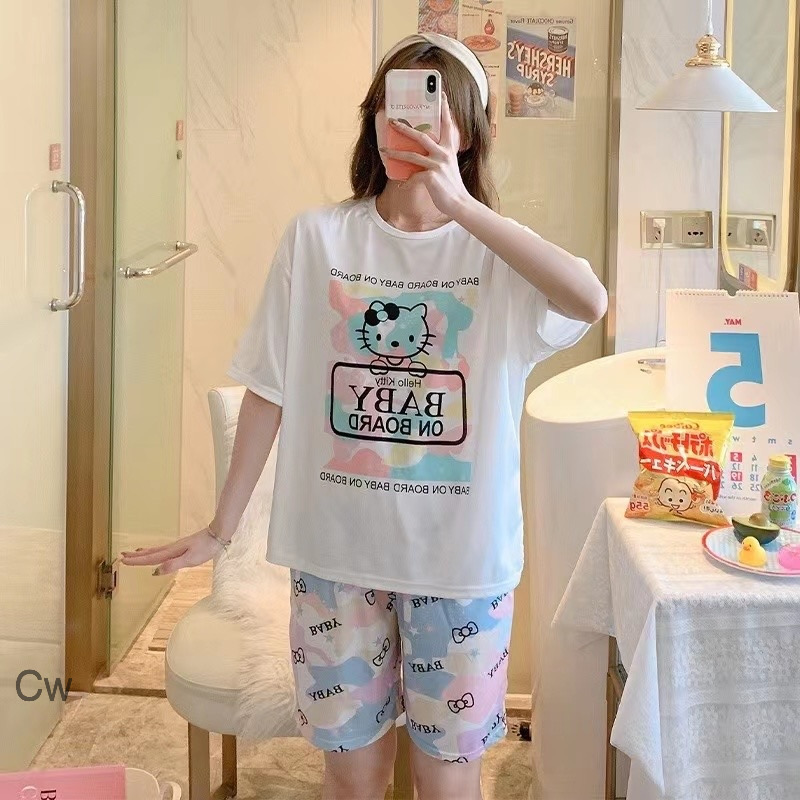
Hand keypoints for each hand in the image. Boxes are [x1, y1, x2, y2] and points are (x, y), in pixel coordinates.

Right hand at [120, 527, 224, 574]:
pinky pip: (164, 550)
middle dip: (137, 556)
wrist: (218, 534)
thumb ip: (173, 565)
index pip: (151, 558)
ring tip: (135, 553)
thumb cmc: (206, 548)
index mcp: (172, 552)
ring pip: (157, 551)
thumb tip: (155, 572)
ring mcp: (178, 546)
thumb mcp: (190, 559)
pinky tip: (159, 552)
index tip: (123, 561)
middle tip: (122, 556)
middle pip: (151, 553)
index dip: (137, 561)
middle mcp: (172, 548)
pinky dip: (156, 551)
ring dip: (145, 553)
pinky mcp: (184, 546)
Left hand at [380, 92, 472, 217]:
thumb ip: (439, 157)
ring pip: (411, 155)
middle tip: (392, 121)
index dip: (445, 109)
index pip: (448, 124)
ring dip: (395, 153)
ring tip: (383, 151)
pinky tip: (400, 184)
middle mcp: (443, 153)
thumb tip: (421, 152)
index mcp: (449, 149)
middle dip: (404, 128)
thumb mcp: (448, 166)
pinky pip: (412, 176)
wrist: (458, 203)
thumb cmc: (451, 186)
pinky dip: (405, 181)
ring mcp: (437, 164)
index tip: (442, 94)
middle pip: (421, 135)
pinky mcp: (430, 176)